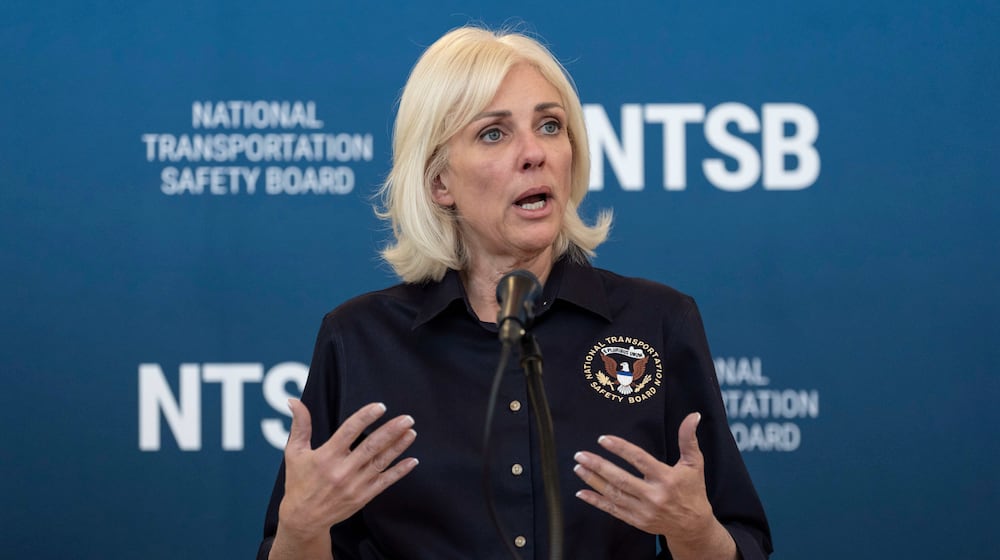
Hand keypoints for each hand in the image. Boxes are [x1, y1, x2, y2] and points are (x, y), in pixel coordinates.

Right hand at [278, 399, 418, 540]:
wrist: (303, 519)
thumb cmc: (298, 482)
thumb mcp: (295, 452)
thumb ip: (300, 425)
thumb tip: (294, 401)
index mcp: (326, 457)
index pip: (349, 431)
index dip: (365, 417)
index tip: (380, 406)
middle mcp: (342, 471)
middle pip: (371, 446)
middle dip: (391, 431)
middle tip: (407, 418)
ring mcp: (354, 485)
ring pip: (381, 462)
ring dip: (398, 446)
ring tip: (411, 432)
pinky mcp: (363, 497)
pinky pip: (385, 482)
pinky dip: (399, 471)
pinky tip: (412, 460)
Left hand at [573, 412, 715, 540]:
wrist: (693, 526)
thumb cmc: (693, 490)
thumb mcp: (694, 464)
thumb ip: (688, 439)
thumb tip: (693, 416)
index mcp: (666, 478)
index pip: (639, 460)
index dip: (620, 449)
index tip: (603, 439)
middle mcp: (653, 496)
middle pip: (621, 479)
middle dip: (598, 466)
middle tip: (580, 455)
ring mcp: (643, 511)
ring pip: (613, 494)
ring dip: (593, 480)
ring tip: (579, 467)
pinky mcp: (636, 521)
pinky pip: (612, 510)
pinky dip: (596, 501)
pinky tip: (581, 492)